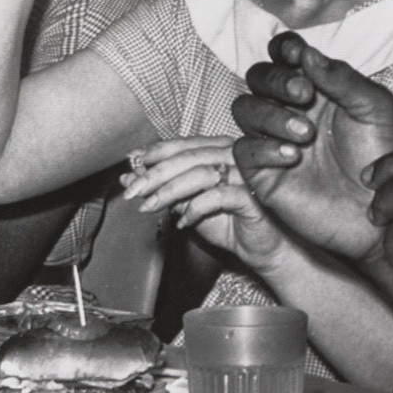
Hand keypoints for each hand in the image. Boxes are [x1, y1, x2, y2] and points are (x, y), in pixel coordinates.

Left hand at [120, 136, 285, 272]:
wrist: (263, 249)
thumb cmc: (230, 223)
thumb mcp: (189, 205)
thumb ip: (164, 188)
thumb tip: (130, 175)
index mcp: (222, 149)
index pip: (185, 143)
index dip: (156, 151)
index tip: (132, 162)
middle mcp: (236, 154)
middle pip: (189, 156)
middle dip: (155, 174)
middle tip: (132, 190)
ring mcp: (246, 174)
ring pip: (201, 173)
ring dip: (170, 191)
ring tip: (150, 207)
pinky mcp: (253, 197)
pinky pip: (218, 196)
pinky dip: (195, 208)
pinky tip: (183, 222)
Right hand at [232, 32, 392, 262]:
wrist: (378, 209)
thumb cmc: (379, 156)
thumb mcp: (373, 109)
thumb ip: (342, 79)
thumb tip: (308, 54)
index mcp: (314, 86)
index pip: (284, 54)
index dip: (284, 49)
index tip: (297, 55)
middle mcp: (288, 108)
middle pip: (258, 76)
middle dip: (276, 80)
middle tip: (304, 95)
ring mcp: (272, 139)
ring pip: (244, 109)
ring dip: (270, 114)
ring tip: (305, 134)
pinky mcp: (263, 174)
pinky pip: (243, 151)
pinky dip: (264, 148)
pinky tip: (292, 157)